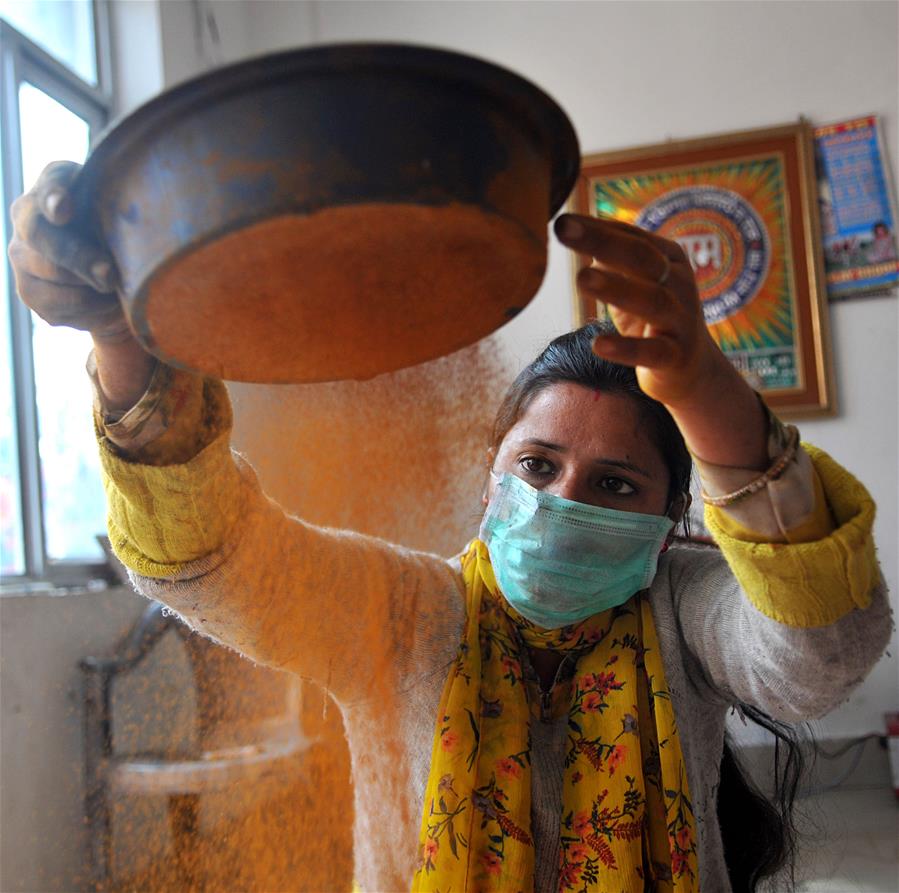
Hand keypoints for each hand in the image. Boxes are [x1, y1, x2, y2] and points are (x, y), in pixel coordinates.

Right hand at [8, 161, 154, 407]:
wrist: (115, 284)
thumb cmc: (125, 240)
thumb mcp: (130, 222)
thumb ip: (129, 211)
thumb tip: (141, 220)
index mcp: (56, 188)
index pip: (49, 184)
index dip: (54, 197)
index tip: (65, 211)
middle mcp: (28, 218)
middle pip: (41, 237)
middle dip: (79, 258)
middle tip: (108, 274)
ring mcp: (23, 257)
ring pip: (51, 276)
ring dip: (91, 289)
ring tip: (115, 288)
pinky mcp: (30, 293)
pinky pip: (61, 307)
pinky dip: (92, 310)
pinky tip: (107, 303)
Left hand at [554, 213, 767, 467]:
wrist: (693, 368)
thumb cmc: (652, 318)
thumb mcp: (632, 284)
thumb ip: (609, 259)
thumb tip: (574, 229)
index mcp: (668, 258)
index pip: (630, 236)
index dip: (595, 228)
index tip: (560, 220)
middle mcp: (679, 283)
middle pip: (641, 258)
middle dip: (602, 242)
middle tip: (564, 229)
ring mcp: (681, 320)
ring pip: (651, 301)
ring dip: (616, 288)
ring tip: (581, 278)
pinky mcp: (676, 357)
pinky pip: (651, 351)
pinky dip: (626, 348)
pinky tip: (598, 344)